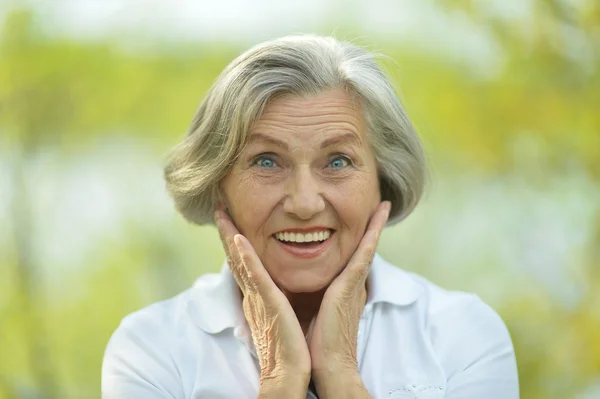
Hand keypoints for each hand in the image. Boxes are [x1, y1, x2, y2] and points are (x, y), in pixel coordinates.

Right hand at [214, 208, 310, 391]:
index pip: (243, 262)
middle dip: (226, 231)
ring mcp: (258, 297)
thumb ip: (277, 298)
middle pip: (236, 257)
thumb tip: (278, 286)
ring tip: (222, 214)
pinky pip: (254, 276)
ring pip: (240, 261)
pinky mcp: (268, 303)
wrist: (292, 370)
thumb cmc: (291, 346)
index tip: (229, 219)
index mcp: (258, 296)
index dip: (234, 240)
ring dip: (230, 236)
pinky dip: (245, 257)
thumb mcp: (282, 315)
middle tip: (218, 207)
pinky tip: (238, 238)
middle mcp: (253, 294)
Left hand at [308, 201, 390, 395]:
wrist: (328, 365)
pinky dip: (372, 235)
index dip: (361, 238)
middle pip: (363, 249)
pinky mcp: (351, 286)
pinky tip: (378, 217)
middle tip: (381, 204)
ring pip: (366, 246)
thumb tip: (305, 289)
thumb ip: (317, 297)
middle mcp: (353, 284)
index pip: (352, 257)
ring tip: (383, 204)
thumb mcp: (316, 311)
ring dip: (375, 225)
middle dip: (372, 226)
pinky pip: (364, 254)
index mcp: (344, 290)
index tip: (366, 220)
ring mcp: (355, 284)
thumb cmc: (319, 342)